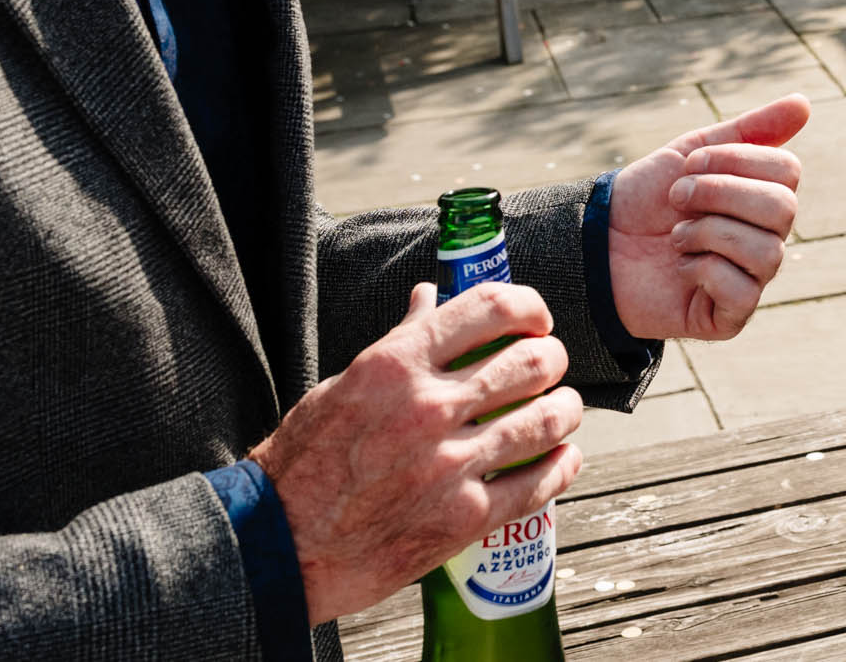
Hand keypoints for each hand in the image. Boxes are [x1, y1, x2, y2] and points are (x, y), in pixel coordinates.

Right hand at [253, 282, 584, 625]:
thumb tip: (430, 297)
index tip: (536, 321)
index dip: (529, 307)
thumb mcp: (344, 385)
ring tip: (563, 409)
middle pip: (531, 363)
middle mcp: (429, 408)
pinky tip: (563, 457)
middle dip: (552, 360)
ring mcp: (450, 465)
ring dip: (567, 409)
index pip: (490, 308)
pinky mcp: (463, 518)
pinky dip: (562, 465)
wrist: (279, 547)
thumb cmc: (304, 463)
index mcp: (396, 365)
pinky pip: (538, 483)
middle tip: (551, 367)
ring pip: (546, 420)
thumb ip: (400, 341)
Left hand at [609, 94, 809, 340]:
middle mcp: (767, 238)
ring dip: (707, 233)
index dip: (735, 162)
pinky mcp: (732, 316)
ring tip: (675, 237)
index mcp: (763, 197)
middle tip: (677, 199)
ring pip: (767, 251)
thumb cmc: (646, 199)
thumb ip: (750, 129)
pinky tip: (682, 270)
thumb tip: (804, 102)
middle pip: (783, 209)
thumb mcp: (694, 152)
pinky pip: (744, 291)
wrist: (597, 245)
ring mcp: (752, 279)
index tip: (689, 167)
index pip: (788, 171)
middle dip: (720, 195)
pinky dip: (705, 272)